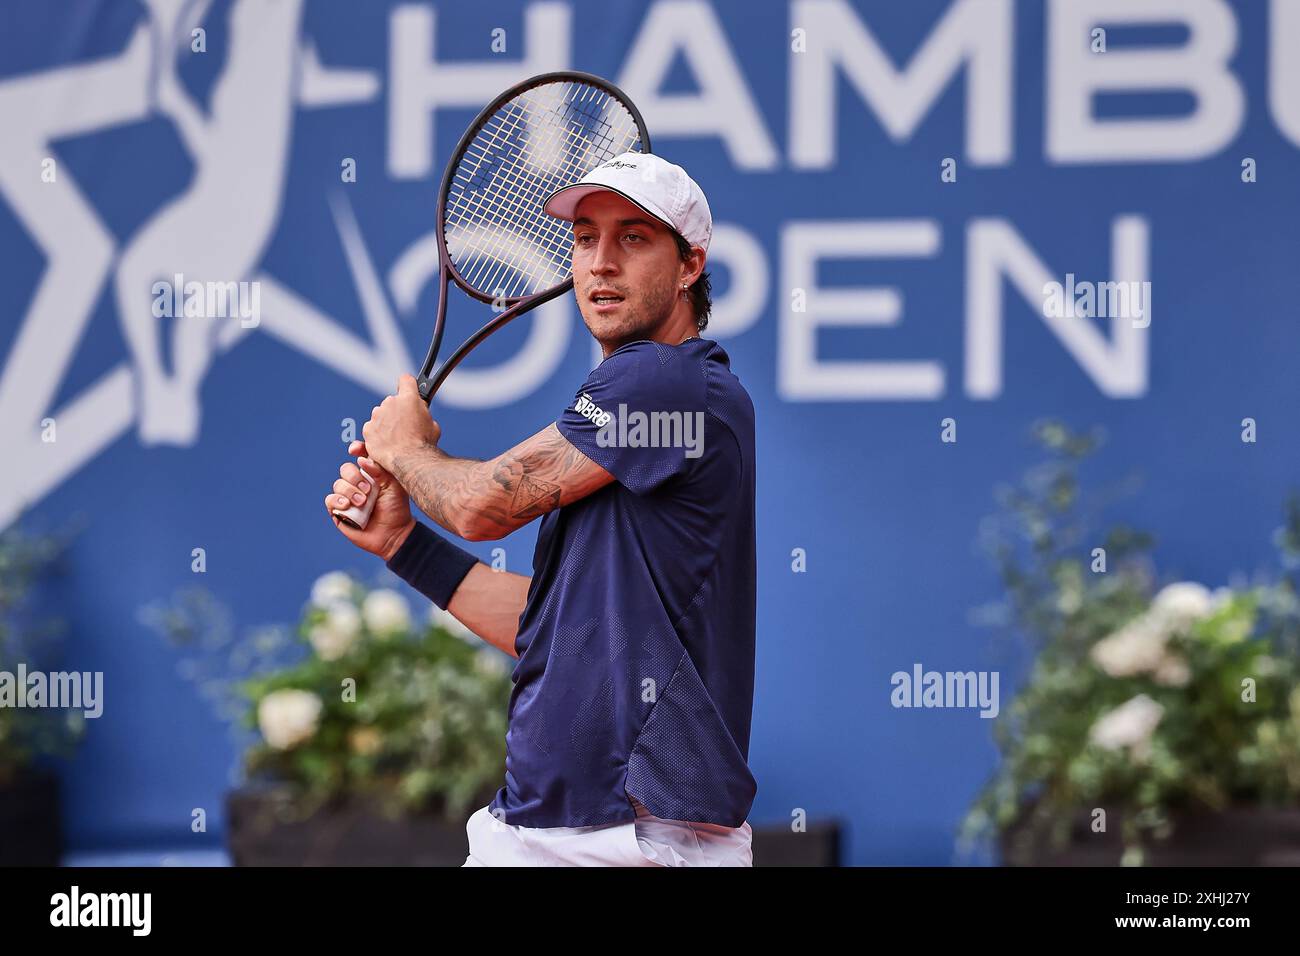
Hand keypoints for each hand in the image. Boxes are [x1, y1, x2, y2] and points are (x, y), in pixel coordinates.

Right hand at [325, 443, 414, 560]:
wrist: (395, 533)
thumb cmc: (397, 508)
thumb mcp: (393, 486)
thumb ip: (380, 471)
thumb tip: (362, 459)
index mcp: (371, 474)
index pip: (359, 456)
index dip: (356, 449)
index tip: (355, 450)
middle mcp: (357, 484)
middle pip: (346, 470)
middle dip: (354, 477)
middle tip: (368, 490)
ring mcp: (347, 497)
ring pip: (338, 484)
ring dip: (349, 491)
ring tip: (362, 502)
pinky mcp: (339, 511)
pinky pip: (330, 500)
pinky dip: (337, 500)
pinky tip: (348, 505)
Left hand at [360, 374, 441, 473]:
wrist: (409, 461)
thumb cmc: (424, 444)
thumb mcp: (433, 424)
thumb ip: (422, 412)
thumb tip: (419, 411)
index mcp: (409, 398)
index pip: (406, 380)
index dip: (408, 385)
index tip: (408, 389)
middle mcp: (390, 402)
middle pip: (392, 401)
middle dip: (397, 410)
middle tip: (406, 425)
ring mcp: (377, 416)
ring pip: (381, 415)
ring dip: (387, 423)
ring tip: (397, 439)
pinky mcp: (368, 429)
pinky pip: (372, 428)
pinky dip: (378, 435)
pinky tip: (388, 445)